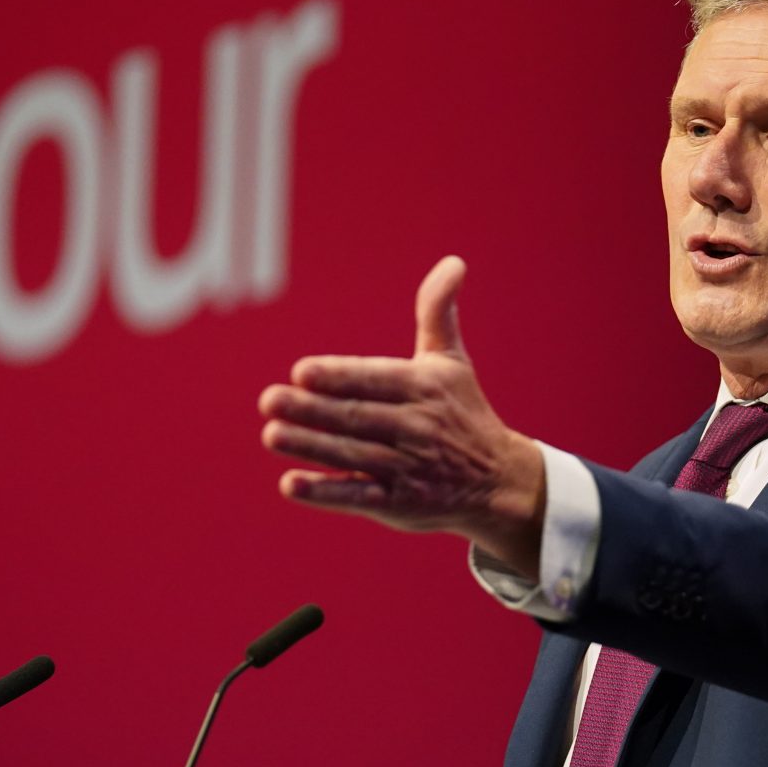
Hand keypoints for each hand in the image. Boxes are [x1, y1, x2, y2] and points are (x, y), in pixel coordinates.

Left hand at [258, 256, 545, 575]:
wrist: (499, 481)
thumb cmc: (463, 412)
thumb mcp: (452, 362)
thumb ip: (438, 313)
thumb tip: (453, 262)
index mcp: (425, 389)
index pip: (376, 380)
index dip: (339, 377)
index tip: (302, 371)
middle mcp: (417, 429)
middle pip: (357, 418)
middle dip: (311, 411)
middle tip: (269, 400)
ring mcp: (408, 469)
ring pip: (352, 457)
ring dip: (310, 448)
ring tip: (271, 435)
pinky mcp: (400, 504)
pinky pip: (359, 497)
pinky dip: (326, 492)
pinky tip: (290, 484)